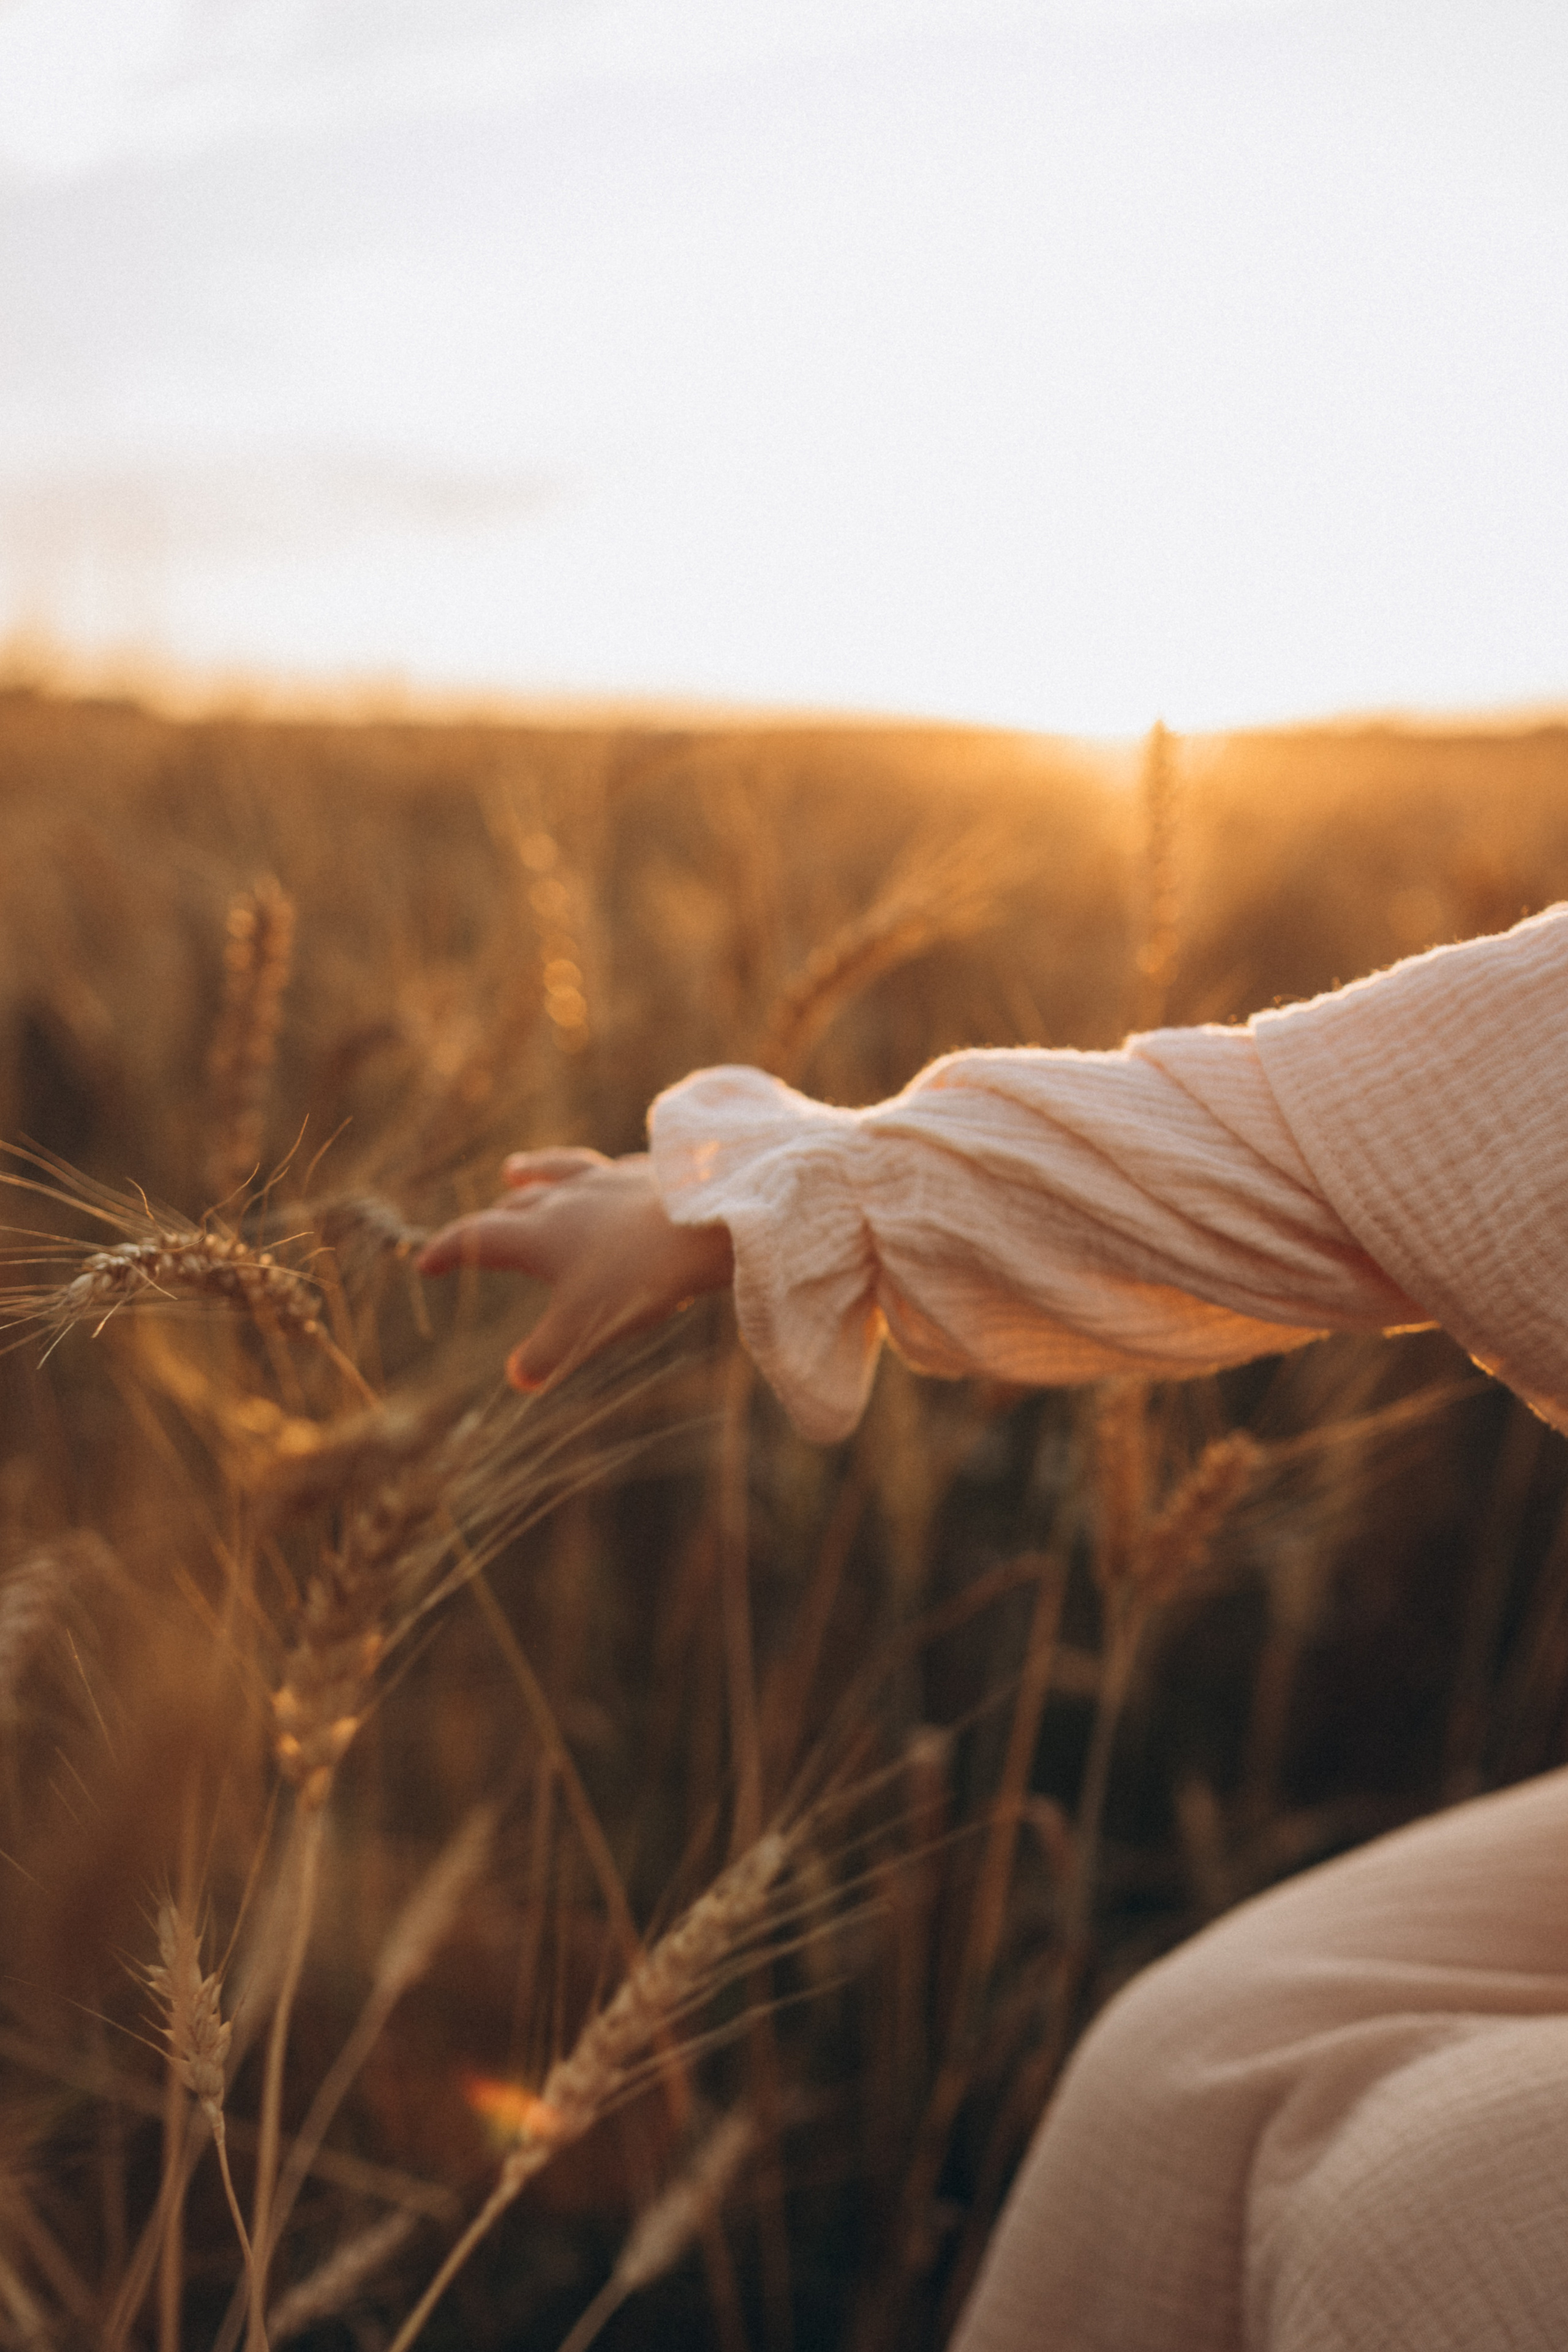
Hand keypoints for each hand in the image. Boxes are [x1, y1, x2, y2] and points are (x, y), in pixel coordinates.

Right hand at [417, 1150, 733, 1389]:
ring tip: (516, 1171)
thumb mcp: (584, 1327)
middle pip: (518, 1205)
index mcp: (539, 1235)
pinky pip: (610, 1170)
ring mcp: (608, 1182)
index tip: (424, 1262)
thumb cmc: (638, 1277)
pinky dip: (598, 1175)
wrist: (707, 1225)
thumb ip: (546, 1354)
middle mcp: (567, 1200)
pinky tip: (608, 1175)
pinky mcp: (648, 1174)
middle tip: (478, 1228)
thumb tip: (518, 1379)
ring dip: (534, 1174)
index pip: (478, 1238)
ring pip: (559, 1174)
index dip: (448, 1250)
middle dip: (492, 1218)